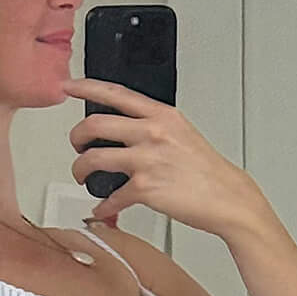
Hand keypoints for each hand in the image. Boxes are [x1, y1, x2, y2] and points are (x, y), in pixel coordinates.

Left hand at [64, 76, 269, 234]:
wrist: (227, 197)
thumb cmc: (206, 170)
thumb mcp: (182, 133)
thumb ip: (154, 127)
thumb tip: (127, 131)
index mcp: (161, 115)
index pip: (116, 93)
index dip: (87, 87)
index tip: (69, 87)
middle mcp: (151, 132)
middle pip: (95, 124)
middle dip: (76, 137)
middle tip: (76, 146)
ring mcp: (146, 159)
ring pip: (93, 159)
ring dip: (79, 170)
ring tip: (82, 176)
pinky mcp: (145, 188)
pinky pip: (111, 197)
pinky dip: (103, 206)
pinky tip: (103, 208)